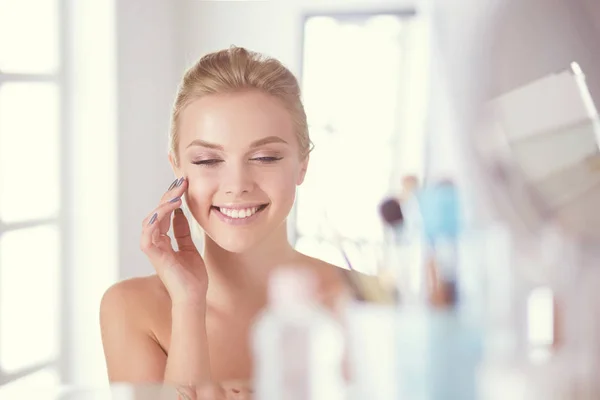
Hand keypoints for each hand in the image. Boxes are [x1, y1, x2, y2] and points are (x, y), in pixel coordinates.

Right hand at [141, 177, 207, 304]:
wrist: (195, 296)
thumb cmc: (192, 276)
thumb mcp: (189, 246)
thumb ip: (182, 230)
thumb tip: (180, 211)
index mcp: (163, 240)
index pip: (164, 213)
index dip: (172, 197)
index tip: (184, 183)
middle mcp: (155, 243)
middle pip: (157, 212)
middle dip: (168, 195)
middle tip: (181, 181)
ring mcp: (153, 249)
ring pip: (151, 220)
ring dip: (163, 204)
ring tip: (177, 192)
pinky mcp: (154, 256)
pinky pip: (148, 234)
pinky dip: (156, 220)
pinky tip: (168, 208)